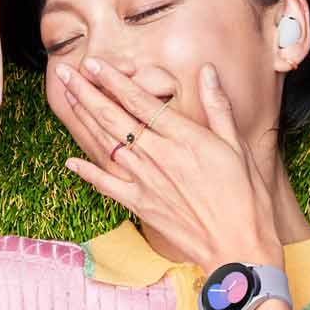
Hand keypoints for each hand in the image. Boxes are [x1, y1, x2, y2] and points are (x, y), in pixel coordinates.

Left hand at [56, 58, 283, 275]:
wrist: (237, 246)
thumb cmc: (245, 196)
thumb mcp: (237, 146)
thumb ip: (217, 107)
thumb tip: (208, 71)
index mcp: (182, 137)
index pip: (138, 100)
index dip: (112, 80)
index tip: (93, 63)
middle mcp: (157, 155)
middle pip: (113, 117)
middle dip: (86, 92)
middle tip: (65, 73)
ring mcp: (144, 180)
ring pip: (105, 143)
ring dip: (83, 120)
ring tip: (67, 99)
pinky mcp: (139, 204)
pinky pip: (106, 185)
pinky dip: (87, 172)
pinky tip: (70, 161)